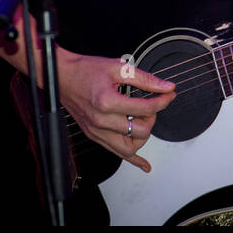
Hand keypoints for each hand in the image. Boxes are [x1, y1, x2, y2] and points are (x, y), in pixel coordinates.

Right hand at [57, 51, 176, 172]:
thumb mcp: (119, 68)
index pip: (145, 109)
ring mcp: (96, 131)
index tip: (169, 94)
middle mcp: (101, 121)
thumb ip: (145, 79)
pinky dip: (133, 160)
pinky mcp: (94, 135)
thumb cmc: (86, 70)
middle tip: (152, 105)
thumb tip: (166, 87)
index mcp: (107, 102)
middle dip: (152, 118)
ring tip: (142, 121)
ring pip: (129, 149)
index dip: (163, 101)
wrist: (62, 76)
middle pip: (140, 131)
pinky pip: (116, 153)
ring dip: (142, 137)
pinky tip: (144, 164)